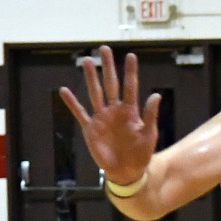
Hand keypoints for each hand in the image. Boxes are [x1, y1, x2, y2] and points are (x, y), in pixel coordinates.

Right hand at [58, 46, 161, 186]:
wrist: (128, 171)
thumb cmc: (141, 153)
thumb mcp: (149, 134)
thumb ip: (151, 115)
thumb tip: (156, 95)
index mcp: (130, 111)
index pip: (130, 87)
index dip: (130, 72)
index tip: (131, 55)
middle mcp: (115, 111)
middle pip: (110, 84)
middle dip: (108, 67)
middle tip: (104, 48)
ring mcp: (102, 118)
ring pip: (95, 93)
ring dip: (91, 78)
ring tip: (87, 61)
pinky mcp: (91, 129)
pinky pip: (80, 113)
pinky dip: (72, 103)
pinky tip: (64, 90)